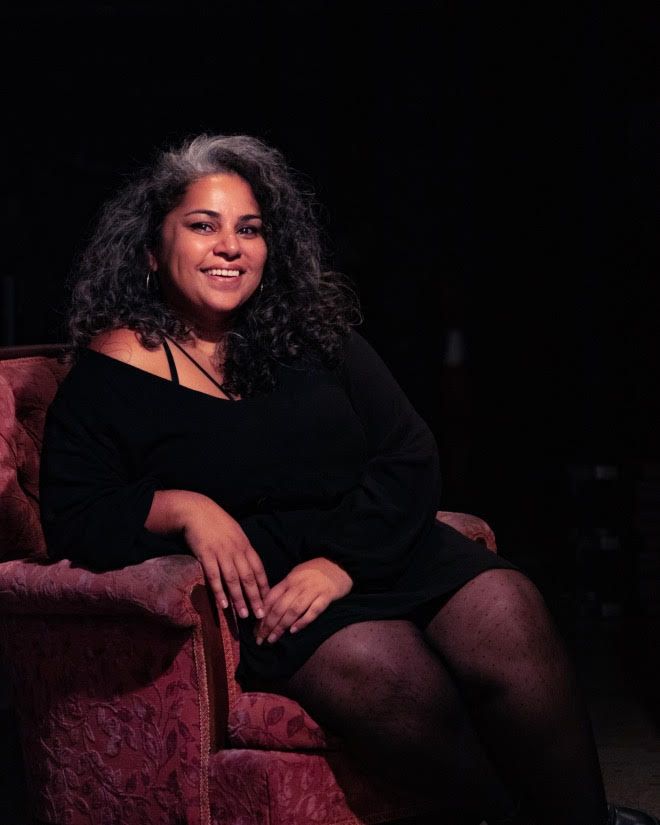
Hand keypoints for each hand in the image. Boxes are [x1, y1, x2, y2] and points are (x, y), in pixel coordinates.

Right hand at [177, 494, 269, 617]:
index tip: (269, 601)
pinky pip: (214, 576)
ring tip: (244, 614)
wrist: (197, 511)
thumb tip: (250, 567)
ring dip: (239, 598)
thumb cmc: (217, 523)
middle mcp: (236, 551)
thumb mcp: (236, 534)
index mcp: (245, 546)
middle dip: (255, 597)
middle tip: (261, 615)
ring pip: (233, 579)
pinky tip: (223, 604)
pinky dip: (219, 591)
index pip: (258, 569)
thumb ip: (243, 550)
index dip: (264, 586)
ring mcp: (221, 553)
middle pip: (248, 577)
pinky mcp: (206, 555)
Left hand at [255, 557, 352, 644]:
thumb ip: (283, 590)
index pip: (271, 598)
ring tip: (273, 639)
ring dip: (281, 626)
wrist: (339, 564)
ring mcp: (313, 590)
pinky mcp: (326, 596)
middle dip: (268, 625)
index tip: (255, 630)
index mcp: (289, 580)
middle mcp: (299, 585)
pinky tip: (294, 630)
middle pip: (280, 606)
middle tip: (260, 639)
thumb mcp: (296, 576)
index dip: (261, 615)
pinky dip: (303, 621)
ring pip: (293, 610)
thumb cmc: (315, 572)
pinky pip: (313, 610)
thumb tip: (267, 608)